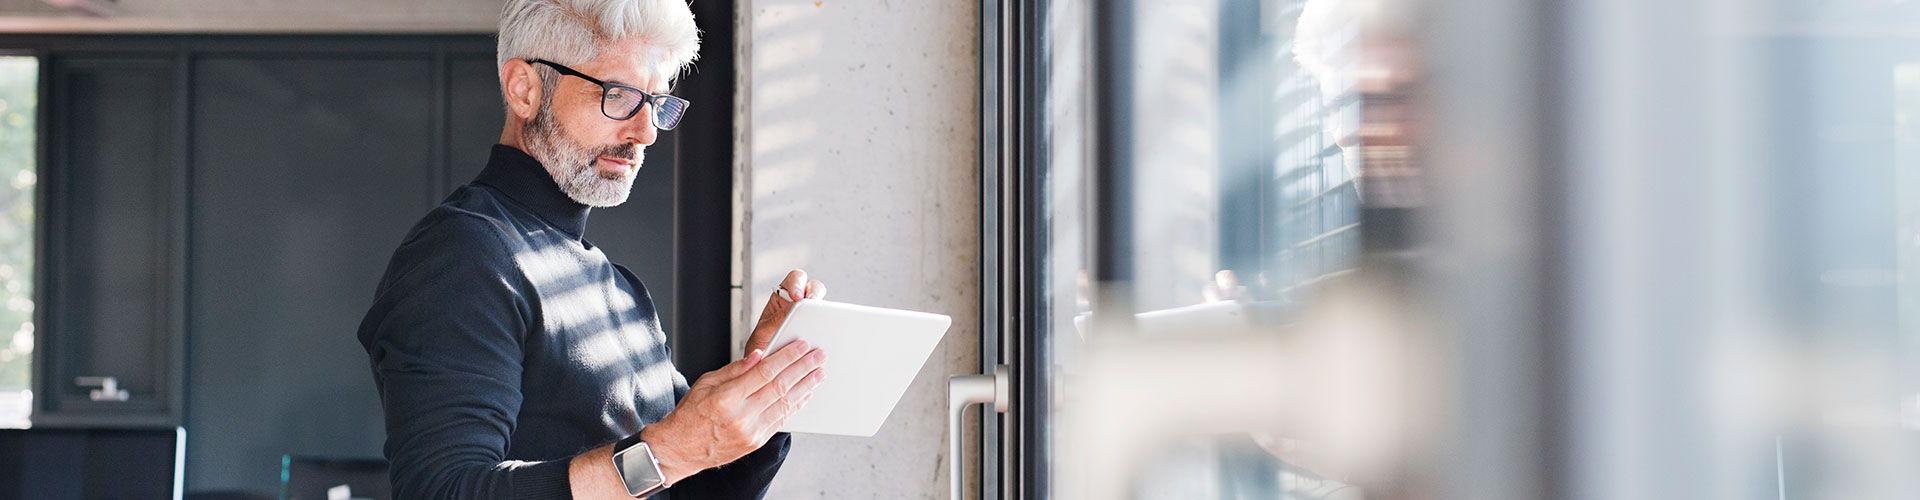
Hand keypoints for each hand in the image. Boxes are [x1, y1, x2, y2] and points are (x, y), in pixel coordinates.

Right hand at [640, 339, 826, 483]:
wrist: (681, 449)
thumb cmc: (691, 414)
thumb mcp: (706, 383)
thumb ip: (735, 369)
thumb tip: (760, 355)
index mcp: (727, 398)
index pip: (765, 372)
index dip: (787, 357)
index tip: (802, 345)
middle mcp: (741, 416)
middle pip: (780, 386)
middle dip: (803, 368)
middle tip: (819, 356)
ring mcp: (751, 431)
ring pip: (786, 404)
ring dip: (806, 386)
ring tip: (819, 373)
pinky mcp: (756, 441)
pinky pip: (782, 419)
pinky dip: (796, 405)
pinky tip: (805, 394)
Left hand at [745, 269, 826, 353]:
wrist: (766, 367)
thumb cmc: (761, 346)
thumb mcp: (764, 332)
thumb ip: (776, 320)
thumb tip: (793, 307)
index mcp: (782, 297)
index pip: (793, 280)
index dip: (798, 284)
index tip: (797, 296)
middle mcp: (799, 303)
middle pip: (813, 288)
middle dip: (815, 293)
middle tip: (813, 304)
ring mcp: (811, 317)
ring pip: (824, 307)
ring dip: (824, 312)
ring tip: (822, 323)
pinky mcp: (820, 331)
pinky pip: (828, 326)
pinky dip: (829, 330)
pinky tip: (824, 339)